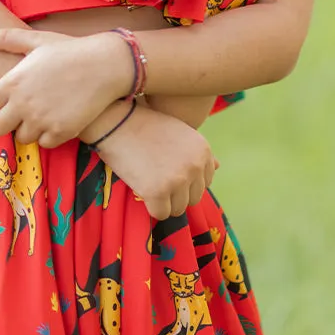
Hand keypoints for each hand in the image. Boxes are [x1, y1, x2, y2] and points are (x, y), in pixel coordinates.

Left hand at [0, 27, 131, 146]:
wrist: (106, 65)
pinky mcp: (61, 132)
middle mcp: (23, 104)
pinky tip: (58, 119)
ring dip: (30, 128)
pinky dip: (49, 135)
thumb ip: (5, 39)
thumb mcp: (36, 39)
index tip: (6, 100)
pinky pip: (45, 143)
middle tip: (21, 112)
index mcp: (13, 82)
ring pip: (22, 137)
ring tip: (43, 113)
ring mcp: (42, 120)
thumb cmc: (70, 50)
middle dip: (6, 122)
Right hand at [94, 103, 217, 219]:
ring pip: (177, 209)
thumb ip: (197, 152)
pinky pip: (160, 213)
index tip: (166, 171)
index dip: (184, 181)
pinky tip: (140, 188)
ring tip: (148, 182)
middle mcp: (195, 165)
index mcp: (203, 150)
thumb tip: (218, 166)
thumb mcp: (179, 132)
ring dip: (163, 202)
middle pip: (193, 199)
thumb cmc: (144, 125)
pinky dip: (150, 207)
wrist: (116, 121)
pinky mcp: (158, 191)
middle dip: (175, 194)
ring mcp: (178, 179)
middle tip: (154, 178)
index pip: (204, 183)